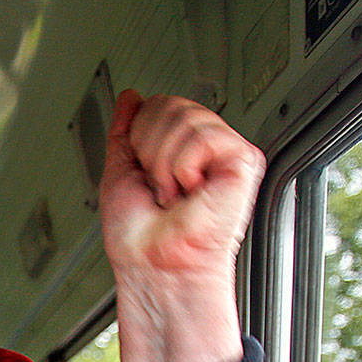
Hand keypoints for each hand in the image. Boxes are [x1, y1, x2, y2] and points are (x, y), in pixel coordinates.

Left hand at [99, 91, 265, 361]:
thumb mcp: (119, 170)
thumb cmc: (136, 235)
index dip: (138, 136)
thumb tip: (130, 97)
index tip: (142, 174)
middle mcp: (205, 147)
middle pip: (170, 105)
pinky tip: (190, 191)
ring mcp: (225, 152)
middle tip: (158, 188)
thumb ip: (124, 131)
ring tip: (173, 193)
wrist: (150, 263)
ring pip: (184, 119)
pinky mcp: (243, 161)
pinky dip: (183, 168)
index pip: (158, 105)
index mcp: (179, 148)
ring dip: (163, 165)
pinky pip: (203, 137)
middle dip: (149, 150)